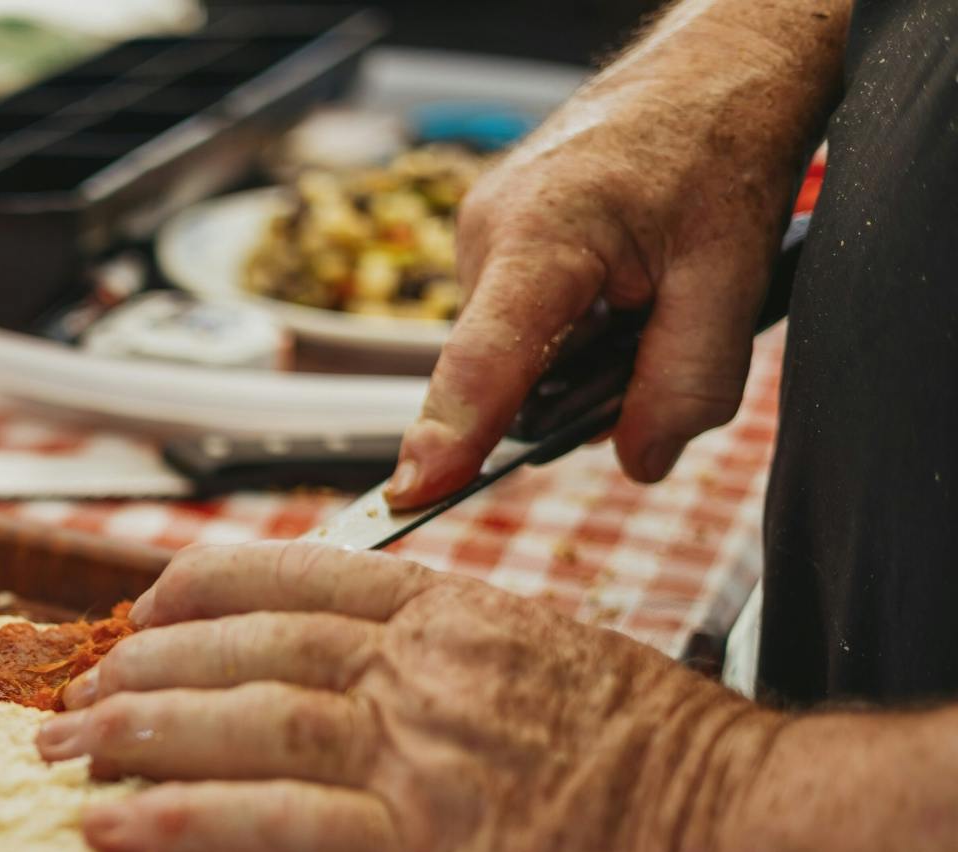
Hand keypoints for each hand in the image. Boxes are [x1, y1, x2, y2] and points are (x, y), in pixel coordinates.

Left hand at [36, 542, 782, 851]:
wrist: (750, 831)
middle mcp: (419, 667)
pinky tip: (110, 832)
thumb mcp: (553, 667)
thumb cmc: (667, 766)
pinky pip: (268, 824)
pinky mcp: (418, 844)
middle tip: (72, 694)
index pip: (298, 574)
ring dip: (130, 734)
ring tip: (58, 752)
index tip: (143, 606)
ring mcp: (414, 749)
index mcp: (452, 616)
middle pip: (244, 643)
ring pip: (239, 719)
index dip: (201, 589)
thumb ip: (456, 666)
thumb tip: (386, 686)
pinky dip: (177, 824)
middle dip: (140, 667)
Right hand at [387, 1, 844, 505]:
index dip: (449, 433)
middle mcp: (486, 235)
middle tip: (657, 334)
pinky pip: (516, 322)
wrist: (718, 63)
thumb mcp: (734, 273)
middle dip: (569, 390)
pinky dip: (568, 329)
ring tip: (648, 293)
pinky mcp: (491, 240)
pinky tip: (621, 286)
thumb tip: (641, 462)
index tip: (414, 492)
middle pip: (501, 374)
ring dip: (575, 357)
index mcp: (540, 235)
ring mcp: (480, 235)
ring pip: (512, 353)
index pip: (482, 359)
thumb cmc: (720, 140)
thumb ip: (689, 381)